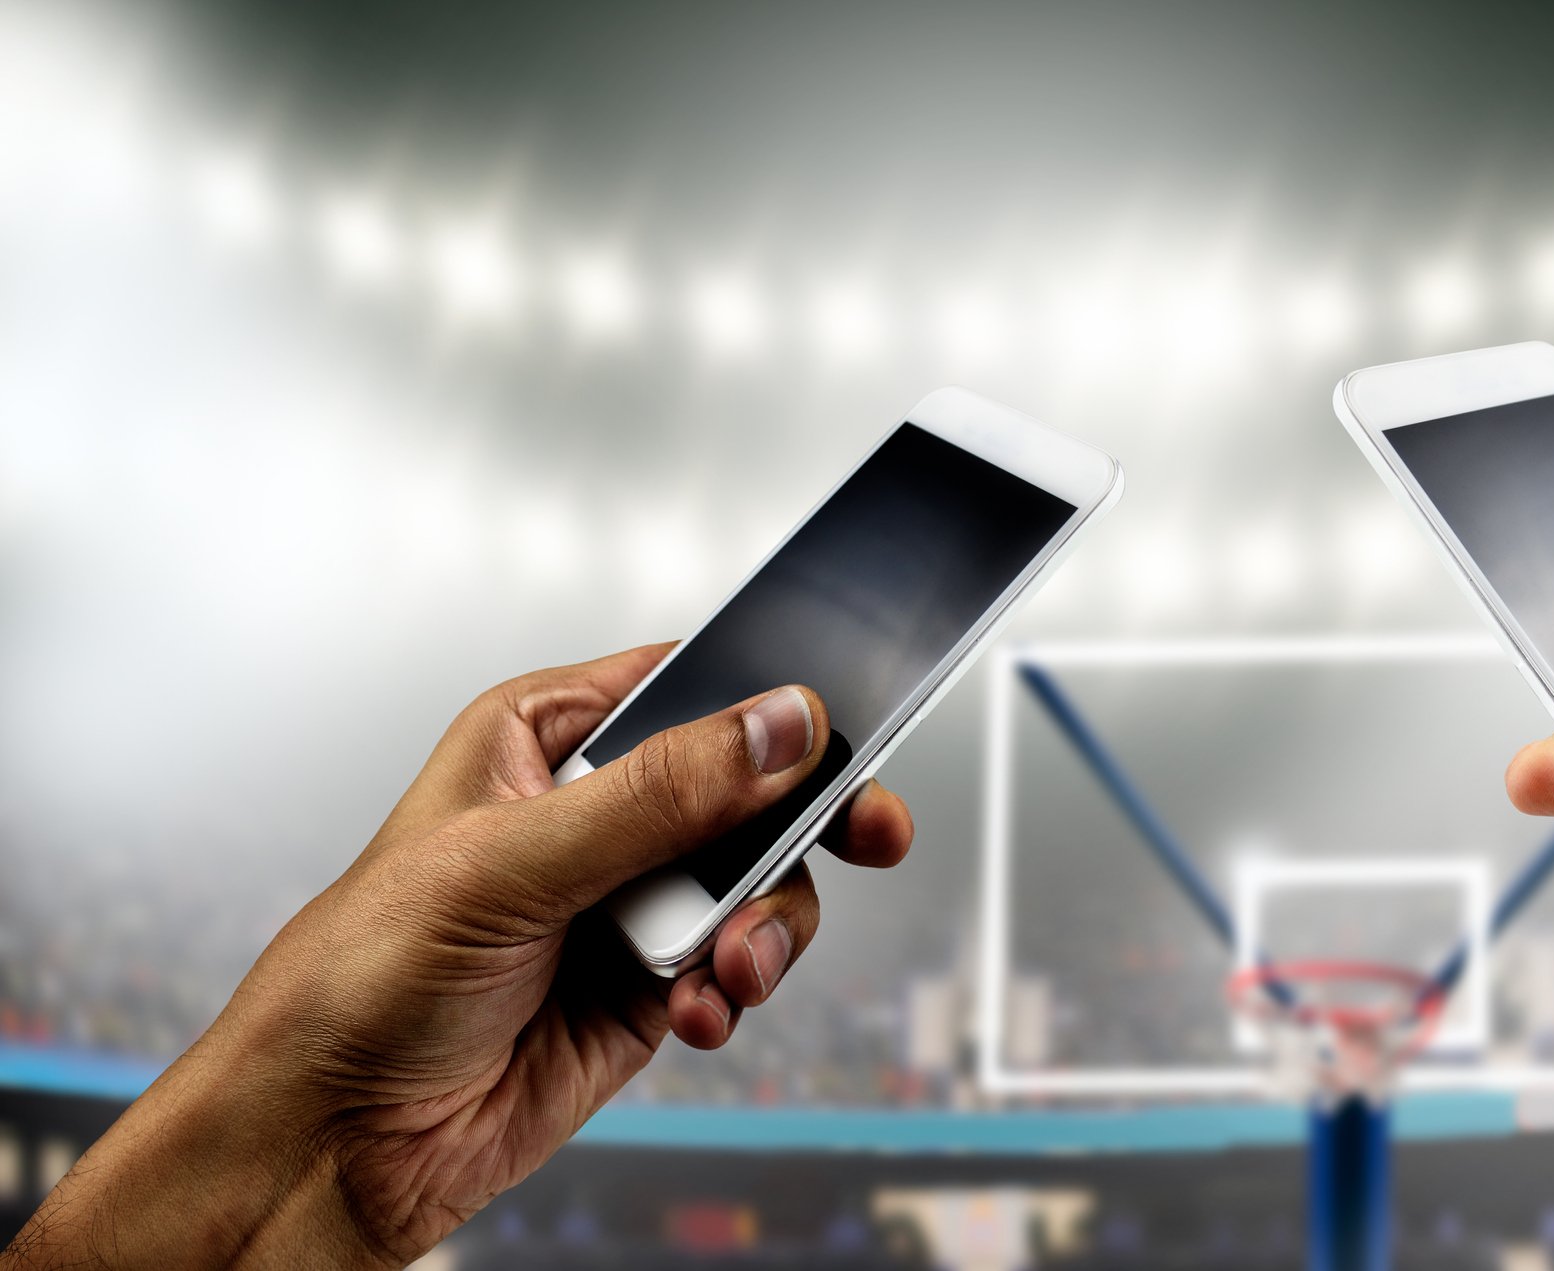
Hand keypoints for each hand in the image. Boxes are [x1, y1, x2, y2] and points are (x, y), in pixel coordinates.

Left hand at [4, 644, 913, 1267]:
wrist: (337, 1141)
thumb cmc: (358, 981)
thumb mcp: (511, 863)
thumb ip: (656, 796)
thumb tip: (772, 730)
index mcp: (541, 740)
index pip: (685, 687)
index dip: (765, 703)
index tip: (835, 730)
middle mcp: (593, 815)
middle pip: (747, 787)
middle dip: (802, 822)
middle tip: (866, 832)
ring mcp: (626, 903)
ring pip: (759, 882)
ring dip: (762, 926)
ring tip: (728, 966)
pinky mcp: (651, 987)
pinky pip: (738, 966)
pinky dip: (734, 991)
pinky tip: (694, 1011)